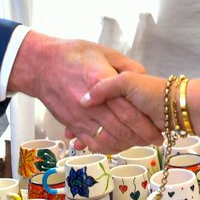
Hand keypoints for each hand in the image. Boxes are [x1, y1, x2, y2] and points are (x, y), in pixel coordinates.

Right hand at [6, 31, 159, 152]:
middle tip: (154, 140)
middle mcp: (90, 101)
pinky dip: (104, 147)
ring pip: (105, 138)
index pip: (127, 110)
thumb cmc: (73, 54)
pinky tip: (116, 144)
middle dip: (140, 138)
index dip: (144, 124)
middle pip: (119, 128)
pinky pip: (89, 141)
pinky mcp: (71, 122)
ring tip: (139, 142)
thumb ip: (126, 65)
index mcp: (101, 80)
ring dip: (124, 144)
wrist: (41, 63)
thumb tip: (144, 77)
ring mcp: (79, 114)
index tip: (158, 129)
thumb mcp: (104, 52)